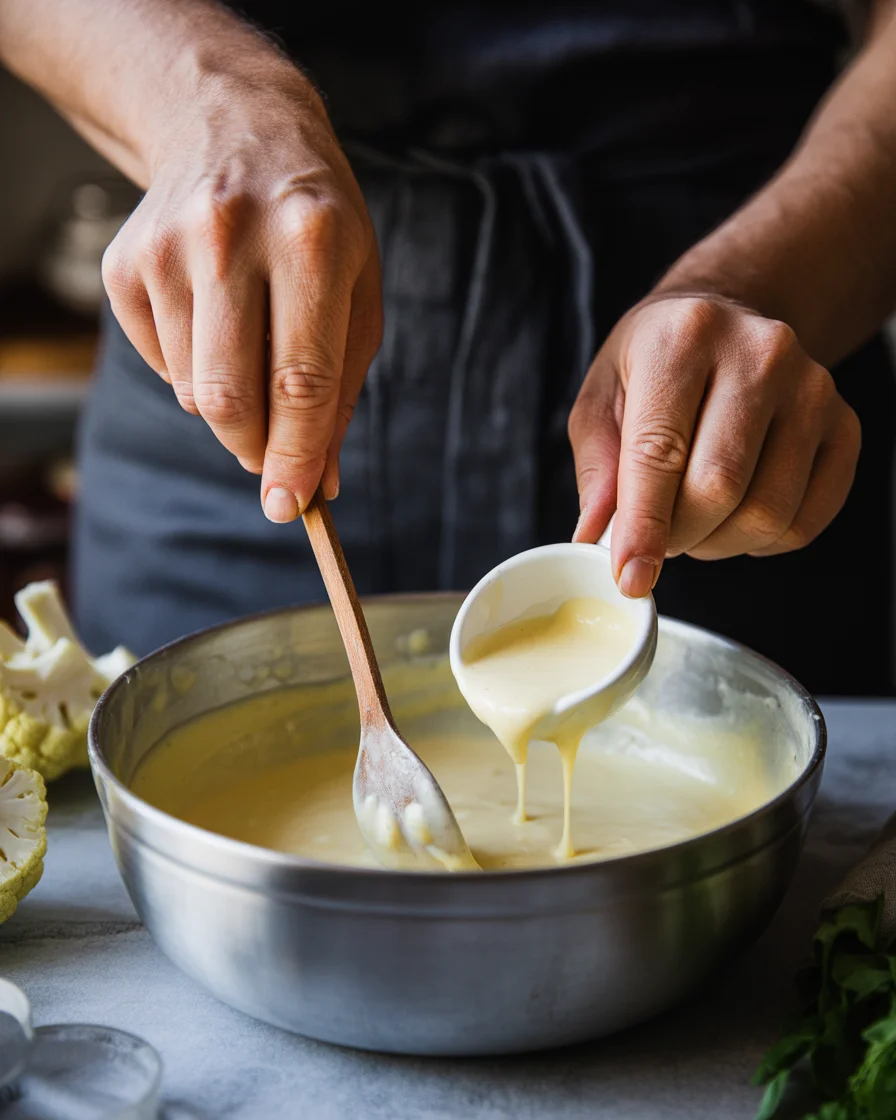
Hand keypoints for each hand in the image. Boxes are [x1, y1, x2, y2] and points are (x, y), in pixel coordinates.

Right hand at [101, 72, 381, 521]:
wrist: (237, 127)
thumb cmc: (316, 222)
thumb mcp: (357, 291)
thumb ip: (340, 390)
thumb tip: (317, 482)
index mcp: (310, 240)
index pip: (300, 379)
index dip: (295, 455)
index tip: (292, 507)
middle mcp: (231, 237)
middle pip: (232, 396)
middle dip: (256, 449)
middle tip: (272, 457)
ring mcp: (168, 247)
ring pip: (194, 391)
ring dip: (230, 407)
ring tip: (254, 353)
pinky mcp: (125, 262)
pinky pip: (162, 365)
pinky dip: (194, 372)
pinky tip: (216, 322)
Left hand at [569, 294, 860, 596]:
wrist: (724, 318)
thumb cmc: (654, 362)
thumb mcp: (602, 397)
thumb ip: (597, 466)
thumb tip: (598, 534)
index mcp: (684, 338)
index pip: (661, 452)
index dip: (643, 526)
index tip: (630, 577)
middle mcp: (759, 355)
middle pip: (720, 488)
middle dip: (678, 536)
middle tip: (656, 537)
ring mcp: (812, 389)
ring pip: (767, 512)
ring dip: (718, 543)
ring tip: (693, 520)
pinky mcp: (844, 426)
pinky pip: (805, 521)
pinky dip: (762, 541)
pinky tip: (736, 516)